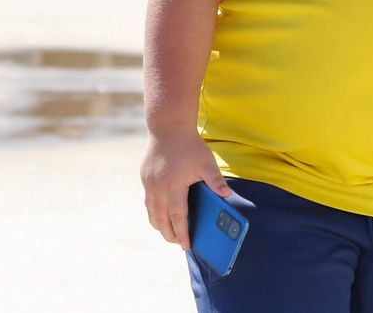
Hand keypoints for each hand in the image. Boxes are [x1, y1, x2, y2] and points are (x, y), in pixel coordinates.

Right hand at [140, 130, 232, 249]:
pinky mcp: (144, 177)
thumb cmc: (189, 145)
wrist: (168, 126)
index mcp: (174, 186)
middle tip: (177, 243)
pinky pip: (148, 200)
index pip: (177, 217)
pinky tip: (160, 213)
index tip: (186, 245)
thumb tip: (228, 195)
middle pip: (160, 219)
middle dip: (169, 234)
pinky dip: (153, 211)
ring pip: (151, 211)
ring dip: (159, 224)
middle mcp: (158, 187)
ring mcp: (149, 182)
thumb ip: (215, 180)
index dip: (182, 233)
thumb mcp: (206, 161)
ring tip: (168, 232)